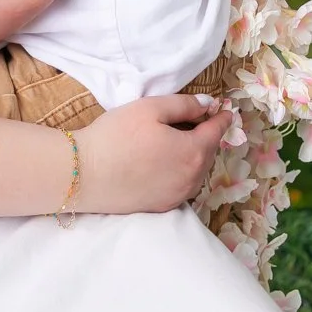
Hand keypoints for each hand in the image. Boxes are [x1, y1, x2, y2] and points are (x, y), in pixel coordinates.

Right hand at [75, 94, 233, 214]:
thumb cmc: (117, 136)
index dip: (222, 119)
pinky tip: (167, 164)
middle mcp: (192, 178)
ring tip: (183, 142)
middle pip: (208, 154)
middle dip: (207, 137)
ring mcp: (177, 196)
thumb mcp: (149, 108)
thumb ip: (183, 105)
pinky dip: (183, 172)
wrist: (85, 174)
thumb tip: (208, 105)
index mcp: (193, 152)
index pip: (216, 132)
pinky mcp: (161, 206)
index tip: (227, 112)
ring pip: (197, 172)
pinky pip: (182, 186)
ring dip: (195, 156)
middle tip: (200, 122)